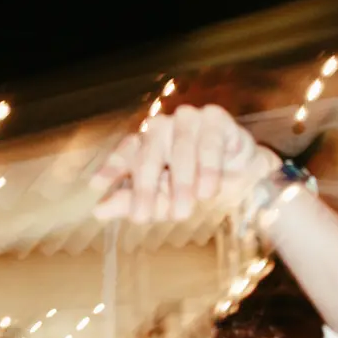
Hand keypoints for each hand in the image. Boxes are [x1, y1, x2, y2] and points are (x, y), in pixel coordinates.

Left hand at [93, 104, 275, 224]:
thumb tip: (98, 211)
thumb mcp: (162, 198)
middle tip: (143, 218)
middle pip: (148, 156)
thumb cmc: (194, 185)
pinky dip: (208, 169)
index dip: (110, 168)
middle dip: (145, 190)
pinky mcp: (215, 119)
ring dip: (180, 184)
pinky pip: (209, 143)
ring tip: (182, 212)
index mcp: (143, 144)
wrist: (242, 175)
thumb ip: (132, 202)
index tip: (95, 185)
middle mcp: (161, 128)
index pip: (124, 153)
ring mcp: (187, 120)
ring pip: (180, 150)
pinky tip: (208, 191)